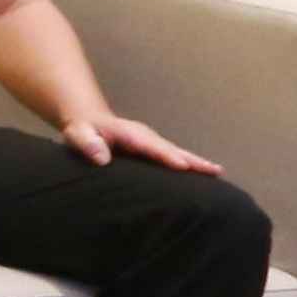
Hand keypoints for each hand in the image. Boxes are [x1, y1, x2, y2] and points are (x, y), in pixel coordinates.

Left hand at [58, 108, 214, 175]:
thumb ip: (87, 143)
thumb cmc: (83, 130)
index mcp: (130, 134)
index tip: (182, 166)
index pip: (150, 147)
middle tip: (215, 171)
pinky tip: (204, 175)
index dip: (166, 156)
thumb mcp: (78, 134)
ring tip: (218, 173)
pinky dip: (190, 165)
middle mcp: (146, 137)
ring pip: (178, 153)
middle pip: (172, 149)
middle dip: (192, 160)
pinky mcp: (154, 150)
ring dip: (197, 163)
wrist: (88, 121)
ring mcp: (152, 143)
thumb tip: (101, 158)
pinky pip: (174, 157)